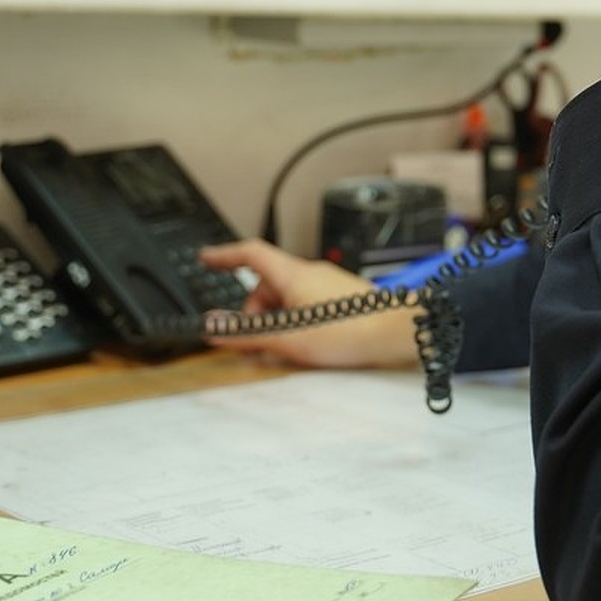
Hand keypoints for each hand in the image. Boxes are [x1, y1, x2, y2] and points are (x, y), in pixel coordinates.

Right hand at [199, 239, 418, 369]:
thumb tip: (213, 327)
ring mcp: (326, 281)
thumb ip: (248, 334)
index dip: (225, 255)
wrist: (394, 331)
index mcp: (293, 273)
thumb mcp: (288, 338)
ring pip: (286, 295)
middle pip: (266, 283)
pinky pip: (305, 301)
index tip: (206, 257)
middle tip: (258, 342)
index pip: (251, 253)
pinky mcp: (339, 294)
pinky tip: (304, 342)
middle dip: (255, 312)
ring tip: (286, 347)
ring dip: (276, 318)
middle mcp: (310, 271)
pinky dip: (294, 318)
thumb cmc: (347, 331)